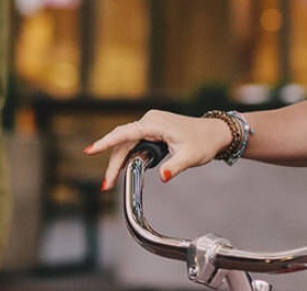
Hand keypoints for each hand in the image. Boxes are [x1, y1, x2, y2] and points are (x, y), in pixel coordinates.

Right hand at [83, 109, 232, 191]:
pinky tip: (123, 169)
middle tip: (106, 185)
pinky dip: (128, 157)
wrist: (215, 133)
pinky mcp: (152, 131)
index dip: (106, 142)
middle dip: (113, 164)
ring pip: (126, 144)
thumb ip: (174, 167)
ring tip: (111, 182)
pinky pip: (134, 144)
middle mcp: (149, 121)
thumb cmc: (204, 141)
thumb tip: (162, 177)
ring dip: (119, 162)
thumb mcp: (191, 157)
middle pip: (122, 143)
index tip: (91, 150)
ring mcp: (150, 125)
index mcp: (154, 123)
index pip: (124, 134)